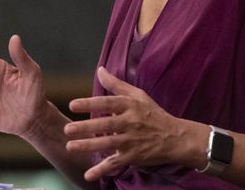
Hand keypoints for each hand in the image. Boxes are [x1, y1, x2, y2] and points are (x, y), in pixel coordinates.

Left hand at [65, 67, 199, 180]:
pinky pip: (115, 163)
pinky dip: (102, 170)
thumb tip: (100, 69)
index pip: (108, 103)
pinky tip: (89, 175)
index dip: (90, 103)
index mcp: (130, 106)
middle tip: (67, 129)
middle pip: (106, 125)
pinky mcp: (133, 156)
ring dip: (88, 146)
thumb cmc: (153, 114)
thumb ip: (116, 84)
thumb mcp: (138, 95)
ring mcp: (131, 141)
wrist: (176, 138)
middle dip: (86, 127)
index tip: (73, 104)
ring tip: (70, 147)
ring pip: (108, 144)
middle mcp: (130, 122)